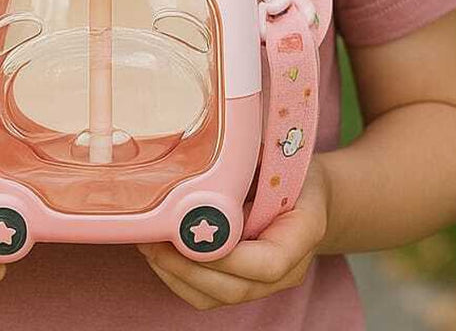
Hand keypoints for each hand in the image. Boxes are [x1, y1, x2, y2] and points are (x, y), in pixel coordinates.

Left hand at [136, 155, 331, 309]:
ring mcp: (264, 283)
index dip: (228, 256)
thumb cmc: (289, 169)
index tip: (191, 231)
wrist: (307, 194)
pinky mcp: (242, 283)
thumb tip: (207, 172)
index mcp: (302, 234)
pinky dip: (177, 277)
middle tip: (153, 240)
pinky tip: (158, 251)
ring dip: (176, 275)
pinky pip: (207, 294)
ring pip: (215, 297)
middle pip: (235, 289)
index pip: (269, 263)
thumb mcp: (276, 159)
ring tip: (148, 244)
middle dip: (188, 268)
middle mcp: (287, 269)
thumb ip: (248, 170)